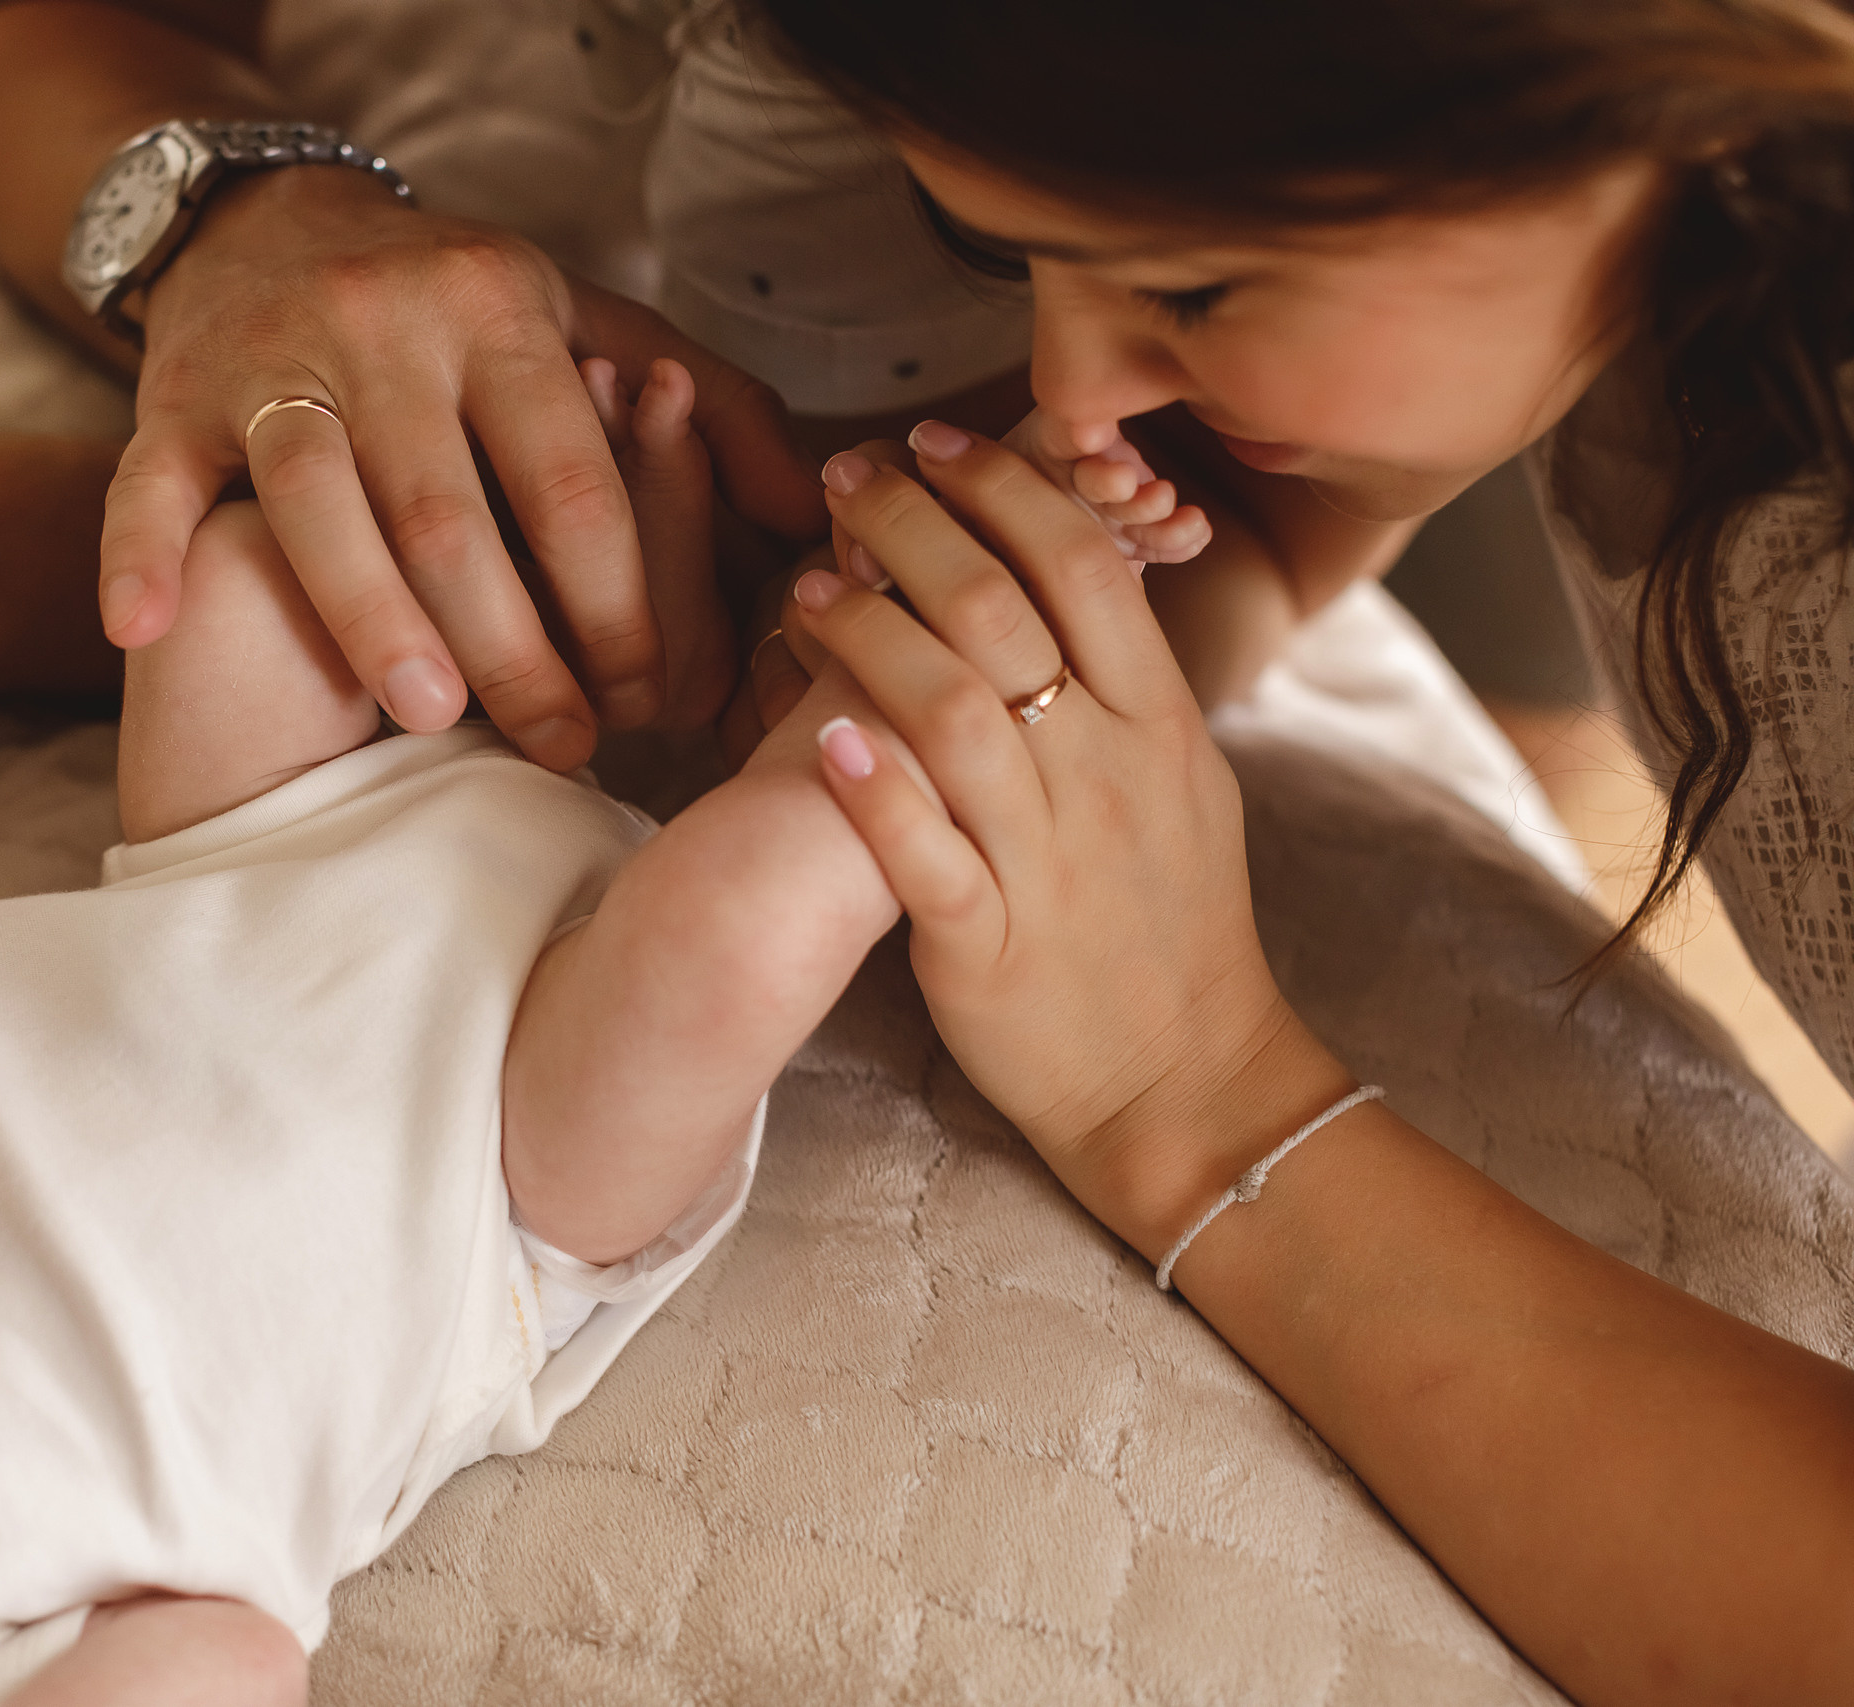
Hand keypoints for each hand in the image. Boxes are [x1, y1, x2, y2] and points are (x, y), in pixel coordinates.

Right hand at [99, 169, 822, 770]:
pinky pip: (153, 481)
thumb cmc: (458, 310)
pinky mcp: (174, 398)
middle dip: (515, 643)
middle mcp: (385, 326)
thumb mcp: (591, 327)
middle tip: (561, 743)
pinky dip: (139, 553)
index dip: (616, 599)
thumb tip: (802, 510)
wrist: (270, 219)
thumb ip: (709, 410)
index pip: (567, 477)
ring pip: (318, 499)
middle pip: (449, 510)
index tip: (647, 701)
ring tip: (433, 720)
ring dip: (372, 617)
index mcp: (498, 311)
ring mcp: (272, 362)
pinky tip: (144, 629)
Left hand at [793, 425, 1342, 1257]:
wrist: (1189, 1084)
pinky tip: (821, 736)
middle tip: (847, 477)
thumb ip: (1130, 677)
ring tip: (807, 591)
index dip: (1002, 486)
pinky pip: (927, 853)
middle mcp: (1107, 774)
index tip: (932, 442)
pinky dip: (874, 789)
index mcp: (1156, 723)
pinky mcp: (991, 942)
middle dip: (916, 526)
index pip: (1081, 563)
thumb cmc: (1173, 928)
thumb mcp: (1182, 783)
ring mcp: (1050, 858)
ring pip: (957, 714)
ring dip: (872, 636)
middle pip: (1005, 609)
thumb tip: (1090, 564)